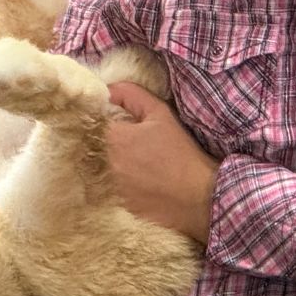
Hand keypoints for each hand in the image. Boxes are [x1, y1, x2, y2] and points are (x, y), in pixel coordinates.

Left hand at [106, 82, 217, 244]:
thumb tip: (108, 90)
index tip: (118, 124)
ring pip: (100, 168)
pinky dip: (118, 184)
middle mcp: (106, 163)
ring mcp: (110, 186)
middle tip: (131, 145)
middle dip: (106, 142)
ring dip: (110, 164)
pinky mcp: (119, 205)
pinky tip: (138, 182)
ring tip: (135, 165)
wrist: (201, 197)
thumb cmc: (182, 153)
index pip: (94, 122)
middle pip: (94, 146)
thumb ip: (130, 95)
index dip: (105, 121)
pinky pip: (110, 189)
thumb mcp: (160, 114)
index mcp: (113, 137)